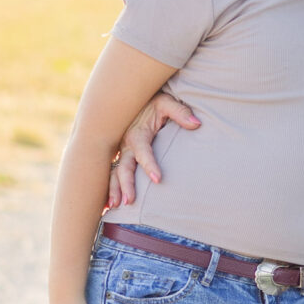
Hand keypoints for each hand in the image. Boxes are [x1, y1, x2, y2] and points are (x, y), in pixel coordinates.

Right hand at [107, 92, 200, 209]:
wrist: (134, 97)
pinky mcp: (120, 155)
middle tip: (129, 201)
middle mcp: (126, 144)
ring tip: (115, 206)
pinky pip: (111, 173)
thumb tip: (197, 123)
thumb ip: (181, 113)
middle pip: (123, 167)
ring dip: (114, 189)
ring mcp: (121, 151)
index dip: (150, 165)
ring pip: (114, 173)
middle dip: (125, 184)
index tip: (158, 180)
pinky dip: (108, 187)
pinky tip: (107, 204)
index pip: (143, 152)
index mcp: (137, 133)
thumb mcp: (167, 102)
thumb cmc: (154, 101)